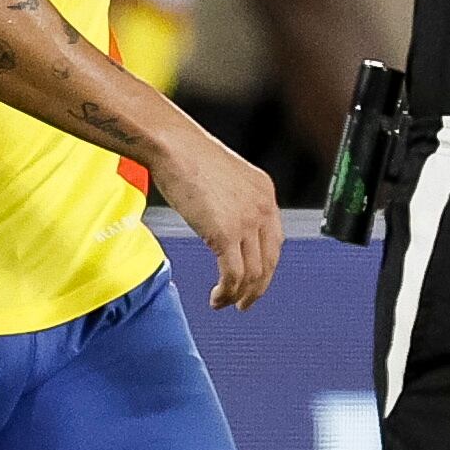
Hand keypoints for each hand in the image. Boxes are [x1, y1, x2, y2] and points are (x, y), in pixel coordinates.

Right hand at [152, 122, 285, 309]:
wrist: (174, 146)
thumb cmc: (187, 156)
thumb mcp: (222, 178)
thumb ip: (231, 201)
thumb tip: (222, 223)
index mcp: (265, 192)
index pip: (275, 240)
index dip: (265, 265)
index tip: (254, 280)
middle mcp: (263, 207)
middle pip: (270, 261)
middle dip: (258, 288)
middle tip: (244, 304)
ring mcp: (246, 221)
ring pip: (253, 273)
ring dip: (239, 295)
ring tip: (223, 304)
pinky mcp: (226, 233)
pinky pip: (233, 275)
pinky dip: (227, 293)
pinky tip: (216, 298)